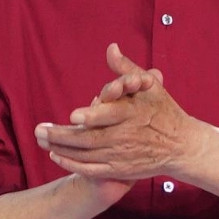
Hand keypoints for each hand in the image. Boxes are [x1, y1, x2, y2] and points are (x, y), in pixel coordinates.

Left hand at [35, 45, 205, 180]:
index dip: (92, 116)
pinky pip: (91, 170)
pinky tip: (55, 156)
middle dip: (61, 135)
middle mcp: (126, 137)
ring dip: (60, 148)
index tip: (72, 115)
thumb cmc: (163, 111)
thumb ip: (126, 70)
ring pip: (86, 155)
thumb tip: (111, 48)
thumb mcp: (149, 87)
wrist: (181, 146)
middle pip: (89, 138)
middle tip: (38, 130)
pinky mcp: (120, 170)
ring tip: (40, 140)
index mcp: (133, 114)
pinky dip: (72, 164)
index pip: (110, 116)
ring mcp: (121, 156)